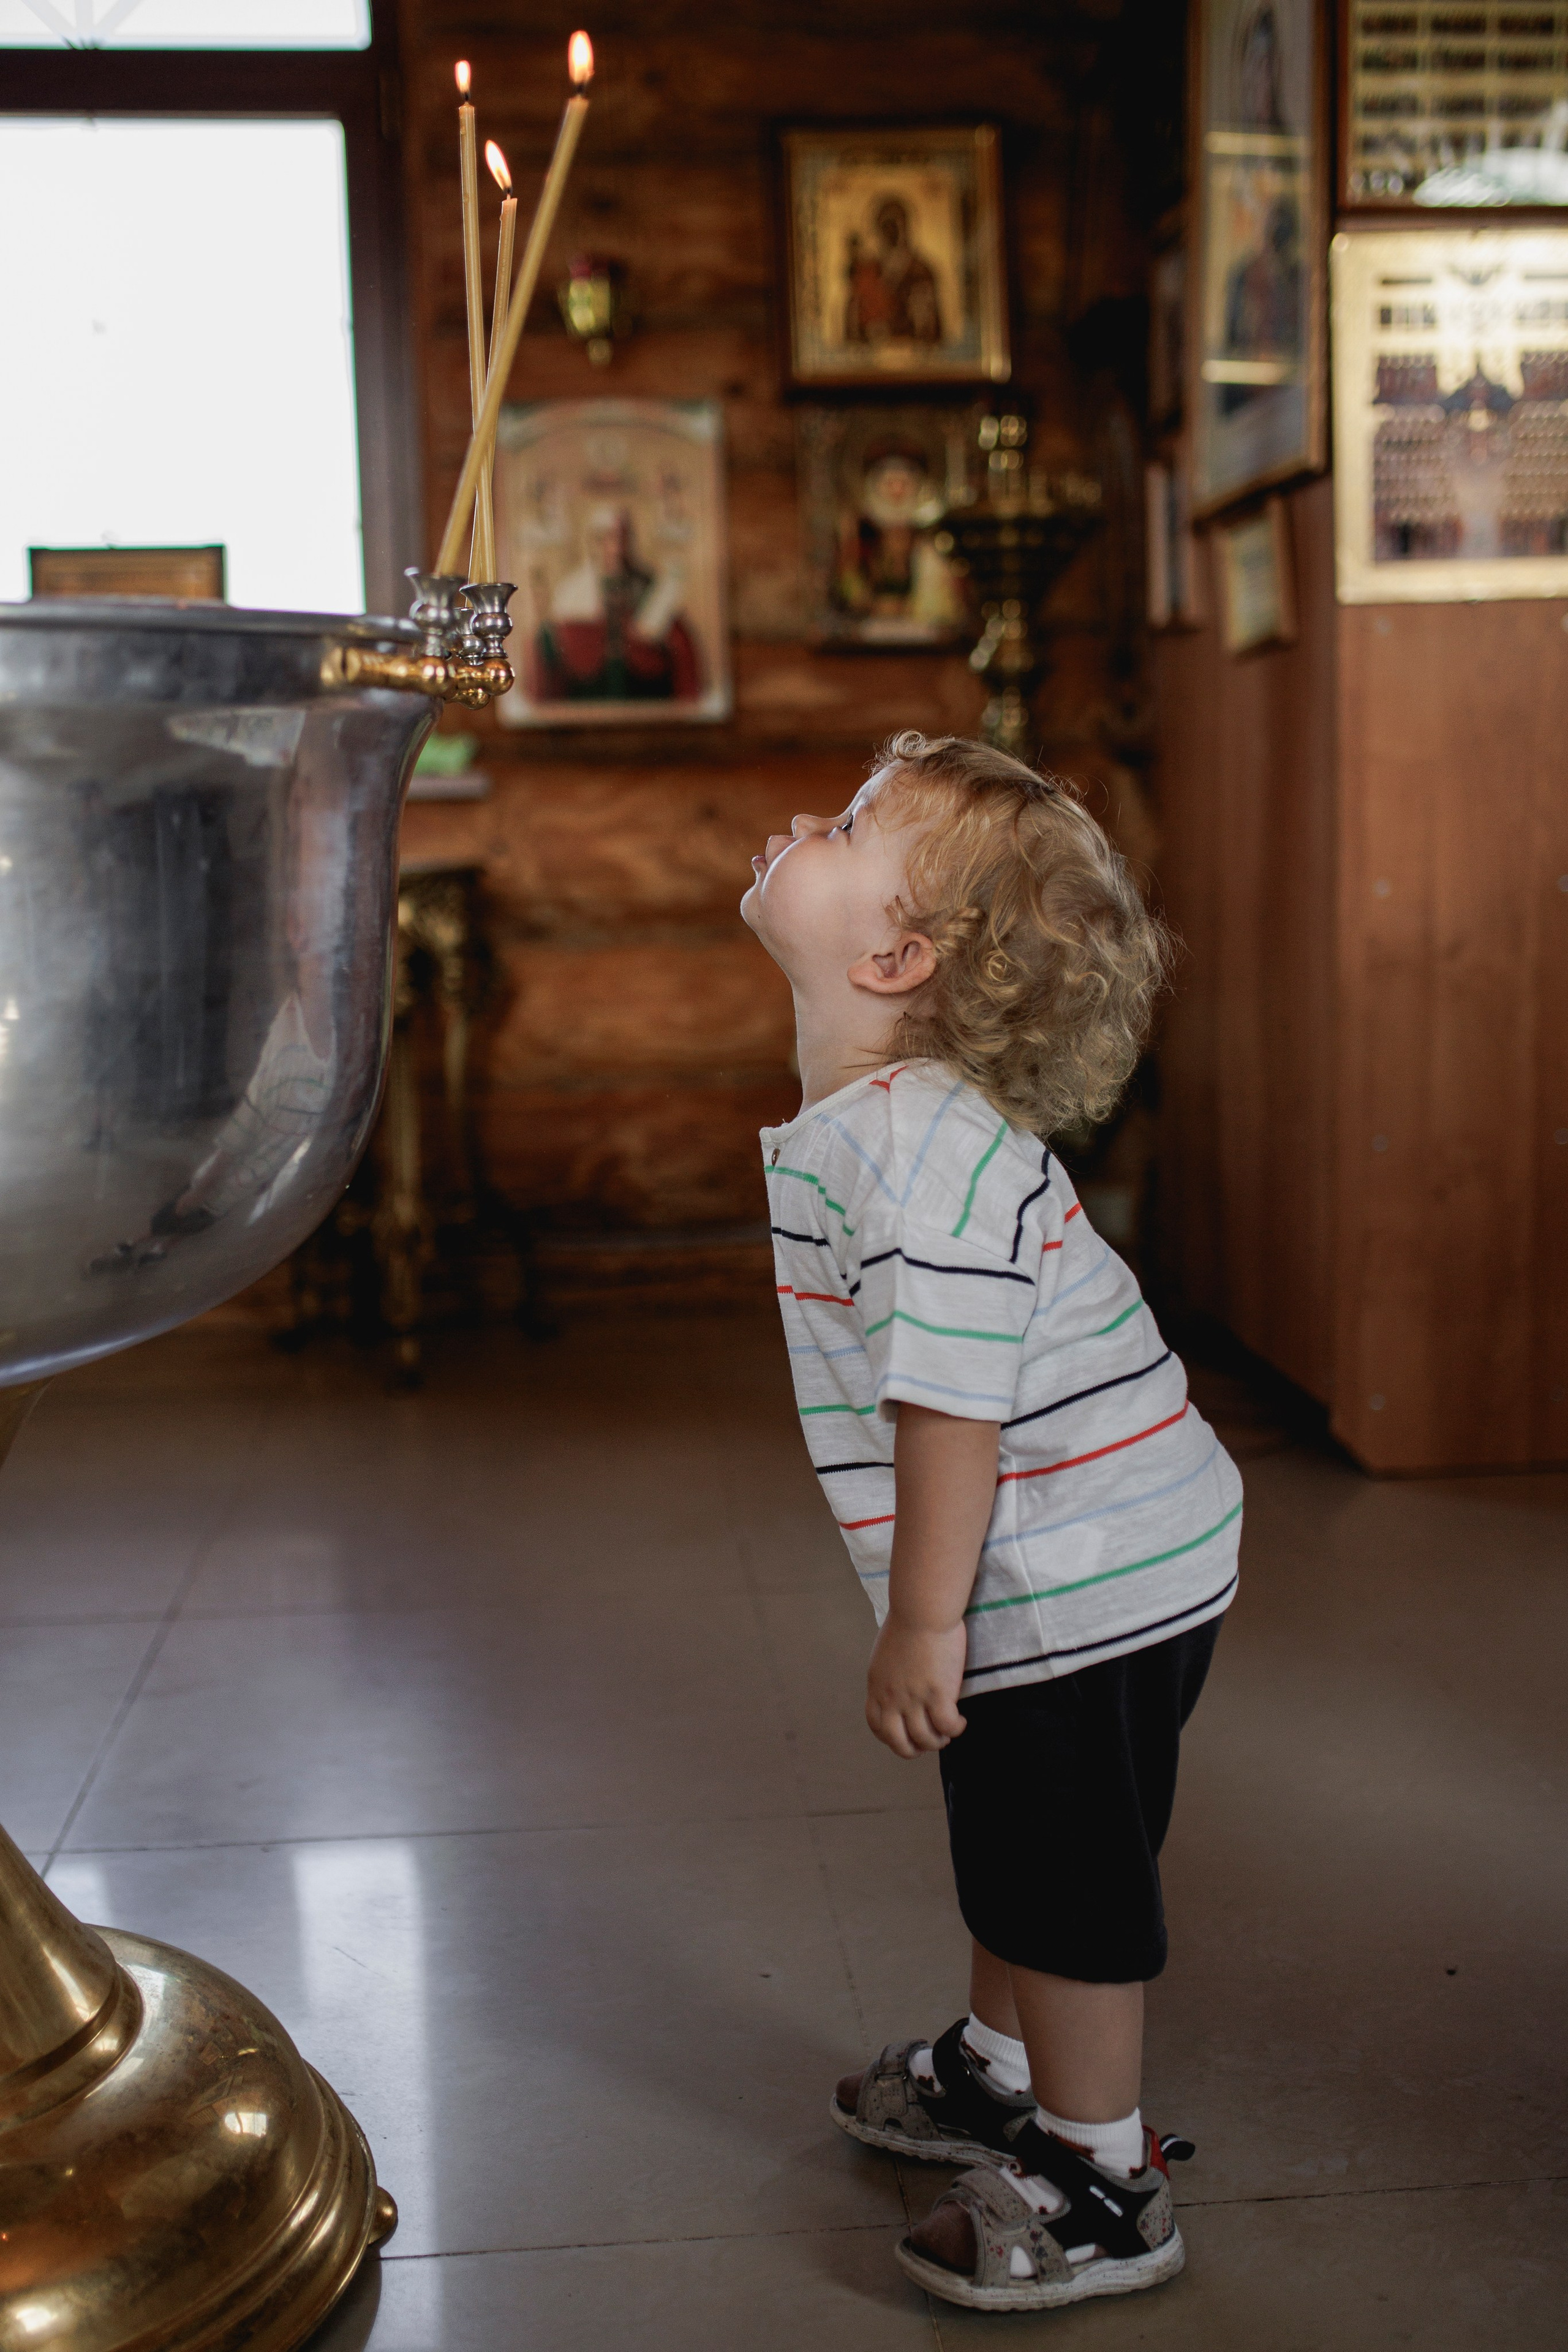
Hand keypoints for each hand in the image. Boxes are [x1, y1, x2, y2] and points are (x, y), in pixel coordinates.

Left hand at [866, 1618, 967, 1758]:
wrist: (922, 1609)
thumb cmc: (908, 1620)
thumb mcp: (887, 1652)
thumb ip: (891, 1673)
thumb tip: (901, 1681)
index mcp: (877, 1687)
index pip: (877, 1726)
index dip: (892, 1738)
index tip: (906, 1736)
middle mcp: (892, 1698)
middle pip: (898, 1742)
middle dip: (914, 1749)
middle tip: (929, 1742)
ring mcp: (914, 1698)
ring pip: (926, 1739)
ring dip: (938, 1741)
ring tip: (948, 1732)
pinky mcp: (938, 1694)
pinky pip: (947, 1726)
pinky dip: (955, 1728)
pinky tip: (961, 1721)